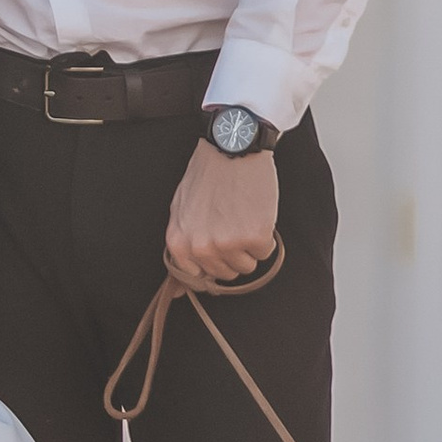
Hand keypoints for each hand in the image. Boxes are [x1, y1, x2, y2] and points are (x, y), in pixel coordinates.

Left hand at [165, 140, 279, 291]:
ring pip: (246, 266)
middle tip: (231, 221)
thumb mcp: (180, 210)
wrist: (232, 148)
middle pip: (225, 274)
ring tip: (242, 215)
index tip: (219, 249)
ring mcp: (227, 244)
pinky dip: (266, 236)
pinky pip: (265, 252)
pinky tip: (256, 212)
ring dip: (249, 245)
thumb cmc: (207, 174)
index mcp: (179, 243)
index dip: (213, 263)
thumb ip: (181, 248)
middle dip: (232, 253)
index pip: (198, 279)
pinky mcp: (254, 237)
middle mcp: (201, 248)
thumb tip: (176, 293)